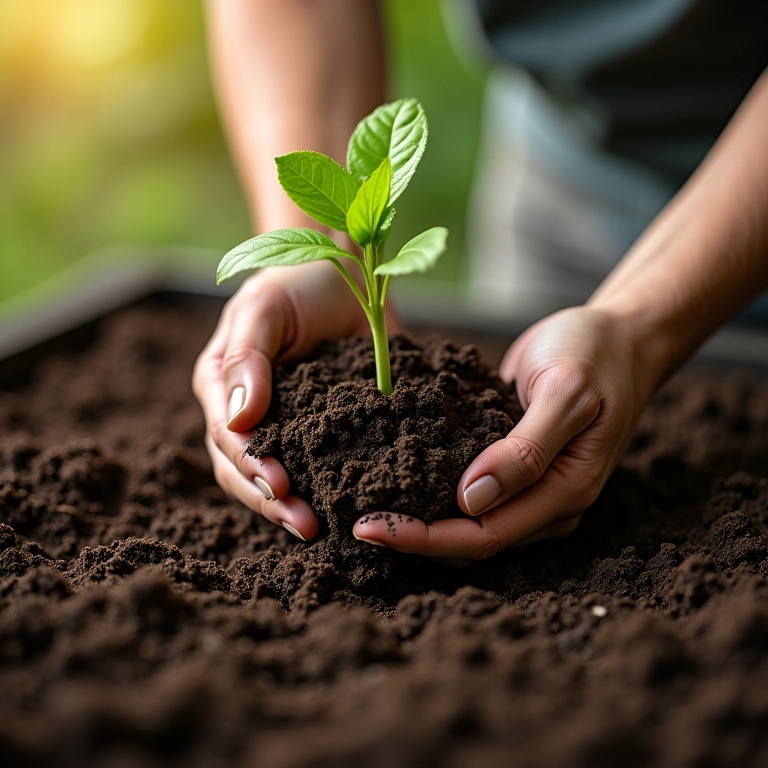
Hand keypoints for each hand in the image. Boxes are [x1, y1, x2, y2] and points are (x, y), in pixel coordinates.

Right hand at [193, 260, 371, 541]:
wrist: (350, 274)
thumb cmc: (299, 283)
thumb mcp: (267, 307)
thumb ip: (247, 356)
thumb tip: (238, 419)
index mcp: (222, 383)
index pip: (228, 437)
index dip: (251, 465)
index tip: (281, 486)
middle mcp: (247, 412)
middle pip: (244, 470)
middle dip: (271, 502)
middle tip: (306, 525)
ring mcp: (284, 425)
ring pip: (273, 479)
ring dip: (290, 507)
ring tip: (318, 530)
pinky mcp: (321, 430)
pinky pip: (315, 466)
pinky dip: (322, 489)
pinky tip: (343, 508)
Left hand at [352, 306, 659, 557]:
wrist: (619, 335)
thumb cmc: (597, 356)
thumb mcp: (566, 391)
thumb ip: (526, 449)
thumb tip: (470, 500)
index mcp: (566, 491)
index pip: (486, 535)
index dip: (427, 537)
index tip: (372, 526)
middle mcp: (548, 500)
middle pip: (472, 539)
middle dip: (415, 536)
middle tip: (357, 522)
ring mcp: (532, 485)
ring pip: (469, 521)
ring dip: (422, 518)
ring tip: (368, 505)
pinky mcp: (516, 464)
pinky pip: (471, 490)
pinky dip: (435, 490)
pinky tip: (398, 477)